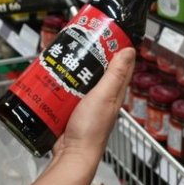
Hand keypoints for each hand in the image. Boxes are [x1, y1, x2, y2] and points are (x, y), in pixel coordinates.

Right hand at [32, 47, 136, 184]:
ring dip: (73, 65)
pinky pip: (67, 88)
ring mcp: (86, 101)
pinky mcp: (71, 107)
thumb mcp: (104, 96)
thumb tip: (129, 51)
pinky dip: (62, 79)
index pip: (120, 64)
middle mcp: (102, 95)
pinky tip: (54, 73)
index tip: (106, 31)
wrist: (71, 153)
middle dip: (89, 52)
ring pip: (81, 77)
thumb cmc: (91, 129)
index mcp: (114, 91)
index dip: (116, 46)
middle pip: (98, 68)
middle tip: (79, 38)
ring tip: (64, 52)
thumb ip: (115, 75)